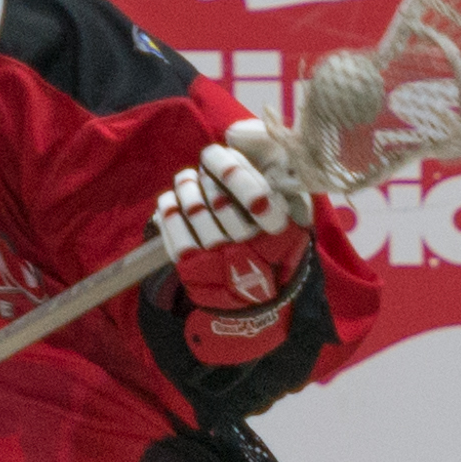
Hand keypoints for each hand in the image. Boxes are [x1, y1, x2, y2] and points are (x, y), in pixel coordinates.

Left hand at [153, 122, 312, 356]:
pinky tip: (169, 200)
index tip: (221, 159)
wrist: (256, 306)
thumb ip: (278, 192)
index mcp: (277, 228)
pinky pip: (175, 233)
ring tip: (185, 180)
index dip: (231, 170)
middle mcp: (248, 242)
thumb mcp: (291, 225)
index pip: (252, 190)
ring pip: (196, 210)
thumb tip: (244, 156)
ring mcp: (219, 256)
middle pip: (219, 197)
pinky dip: (169, 212)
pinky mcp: (195, 268)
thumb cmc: (273, 255)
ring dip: (186, 189)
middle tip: (201, 172)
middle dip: (206, 179)